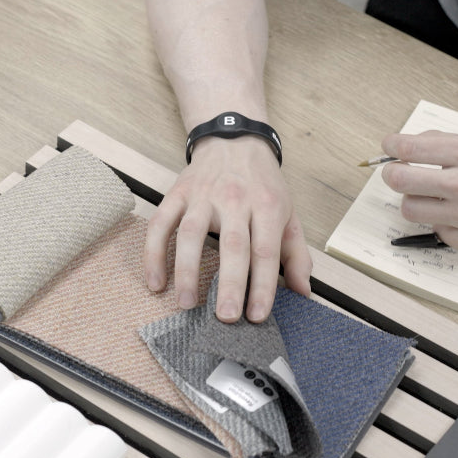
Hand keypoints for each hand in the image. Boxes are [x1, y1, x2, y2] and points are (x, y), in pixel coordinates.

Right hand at [145, 137, 311, 322]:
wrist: (234, 140)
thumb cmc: (263, 184)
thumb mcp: (289, 213)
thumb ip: (296, 254)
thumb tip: (303, 293)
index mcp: (267, 206)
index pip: (266, 252)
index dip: (262, 286)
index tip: (256, 316)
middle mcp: (235, 200)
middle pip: (232, 245)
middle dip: (230, 284)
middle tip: (226, 317)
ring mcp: (202, 196)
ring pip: (191, 234)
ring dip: (187, 271)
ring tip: (186, 304)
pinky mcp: (177, 194)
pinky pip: (160, 224)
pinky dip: (153, 253)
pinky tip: (155, 281)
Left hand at [381, 131, 457, 257]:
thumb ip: (450, 146)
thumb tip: (412, 144)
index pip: (409, 147)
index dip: (391, 147)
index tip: (389, 148)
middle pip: (399, 179)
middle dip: (392, 174)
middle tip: (397, 174)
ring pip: (410, 208)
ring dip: (414, 201)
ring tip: (430, 198)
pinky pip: (435, 230)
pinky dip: (440, 223)